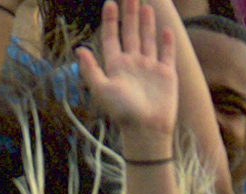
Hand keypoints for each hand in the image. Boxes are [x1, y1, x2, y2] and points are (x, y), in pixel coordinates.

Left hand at [76, 0, 176, 152]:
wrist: (147, 129)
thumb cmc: (123, 113)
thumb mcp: (102, 89)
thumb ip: (90, 70)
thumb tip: (79, 50)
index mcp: (116, 66)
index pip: (112, 37)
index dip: (110, 20)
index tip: (110, 3)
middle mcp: (133, 64)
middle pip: (130, 33)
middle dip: (129, 14)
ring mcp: (150, 68)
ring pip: (147, 40)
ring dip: (147, 24)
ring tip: (146, 6)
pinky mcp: (166, 75)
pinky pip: (167, 54)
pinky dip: (166, 42)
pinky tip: (165, 30)